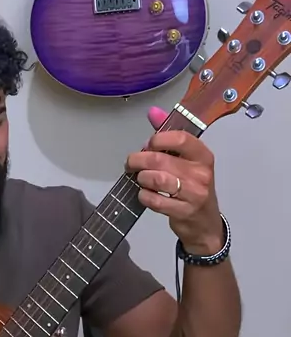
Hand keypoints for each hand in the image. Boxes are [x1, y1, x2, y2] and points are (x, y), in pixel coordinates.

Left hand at [125, 107, 223, 253]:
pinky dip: (144, 196)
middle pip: (161, 160)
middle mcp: (201, 173)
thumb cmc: (192, 188)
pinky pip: (155, 200)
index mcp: (203, 156)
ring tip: (141, 179)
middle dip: (138, 160)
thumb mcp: (186, 161)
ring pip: (157, 179)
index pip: (181, 138)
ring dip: (141, 178)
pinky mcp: (184, 212)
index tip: (147, 145)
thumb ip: (168, 136)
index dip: (158, 139)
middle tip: (131, 164)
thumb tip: (153, 112)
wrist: (205, 224)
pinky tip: (145, 194)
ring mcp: (194, 194)